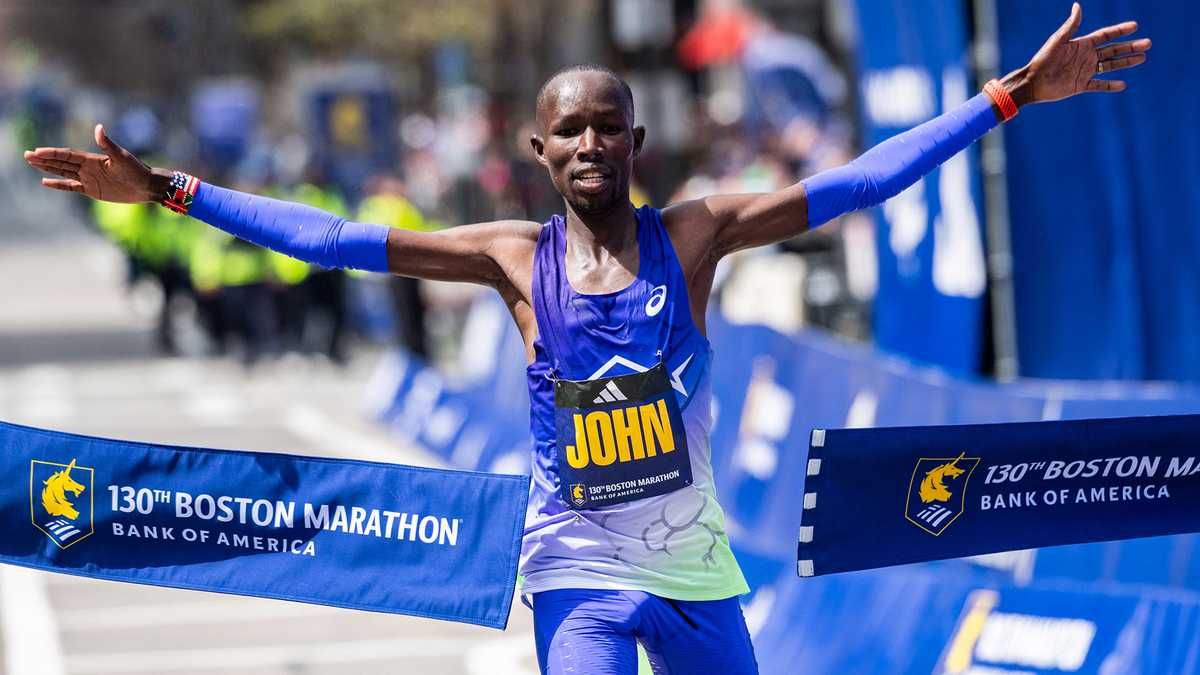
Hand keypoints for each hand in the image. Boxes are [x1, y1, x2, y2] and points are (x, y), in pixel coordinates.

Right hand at [23, 124, 167, 202]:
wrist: (146, 186)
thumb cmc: (136, 170)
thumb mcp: (121, 157)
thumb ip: (107, 144)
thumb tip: (98, 127)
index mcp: (92, 159)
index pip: (67, 155)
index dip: (52, 153)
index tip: (37, 151)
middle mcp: (87, 167)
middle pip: (61, 162)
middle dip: (44, 159)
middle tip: (26, 155)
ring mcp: (88, 178)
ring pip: (62, 172)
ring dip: (47, 168)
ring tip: (31, 163)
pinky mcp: (92, 190)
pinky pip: (71, 187)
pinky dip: (58, 185)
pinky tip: (45, 182)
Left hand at [1003, 2, 1150, 106]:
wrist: (1032, 82)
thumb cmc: (1043, 60)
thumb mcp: (1058, 41)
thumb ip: (1071, 26)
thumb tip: (1077, 5)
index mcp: (1082, 44)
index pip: (1106, 35)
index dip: (1120, 30)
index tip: (1135, 26)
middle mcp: (1086, 57)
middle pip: (1113, 50)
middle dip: (1130, 46)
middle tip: (1148, 43)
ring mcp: (1085, 71)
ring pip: (1110, 65)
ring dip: (1126, 62)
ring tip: (1142, 58)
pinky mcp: (1080, 85)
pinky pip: (1099, 85)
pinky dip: (1110, 85)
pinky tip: (1123, 85)